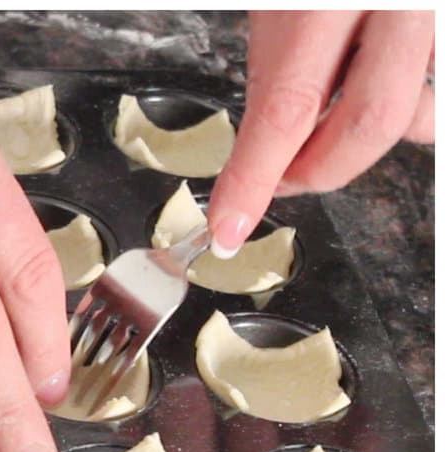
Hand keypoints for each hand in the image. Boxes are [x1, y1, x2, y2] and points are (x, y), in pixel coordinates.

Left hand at [207, 10, 433, 256]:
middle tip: (283, 181)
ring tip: (334, 104)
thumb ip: (280, 51)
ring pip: (423, 112)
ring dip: (375, 128)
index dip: (255, 178)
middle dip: (322, 168)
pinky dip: (409, 98)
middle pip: (372, 122)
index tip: (229, 226)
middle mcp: (402, 2)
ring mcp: (437, 13)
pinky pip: (438, 86)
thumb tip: (273, 135)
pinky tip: (373, 69)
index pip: (286, 105)